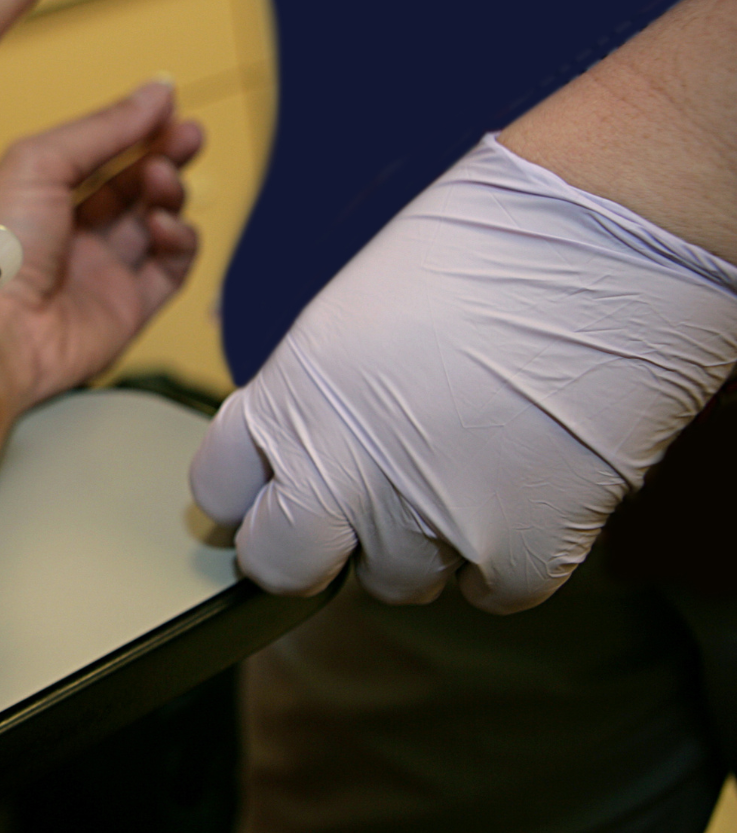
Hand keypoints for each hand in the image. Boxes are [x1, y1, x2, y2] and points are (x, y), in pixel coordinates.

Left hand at [0, 81, 202, 413]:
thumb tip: (159, 91)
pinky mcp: (128, 309)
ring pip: (156, 222)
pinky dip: (179, 240)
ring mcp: (101, 273)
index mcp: (36, 198)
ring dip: (168, 192)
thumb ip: (103, 128)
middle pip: (132, 186)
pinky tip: (163, 223)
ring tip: (159, 180)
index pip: (97, 155)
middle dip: (163, 154)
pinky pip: (171, 268)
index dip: (133, 130)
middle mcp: (70, 234)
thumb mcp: (40, 164)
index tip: (167, 105)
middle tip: (189, 134)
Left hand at [189, 135, 736, 612]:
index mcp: (290, 403)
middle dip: (307, 547)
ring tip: (466, 462)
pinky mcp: (518, 553)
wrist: (611, 242)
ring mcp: (428, 523)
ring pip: (393, 580)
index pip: (220, 493)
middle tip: (350, 513)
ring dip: (418, 540)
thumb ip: (311, 401)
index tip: (272, 490)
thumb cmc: (484, 252)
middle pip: (282, 566)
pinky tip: (522, 487)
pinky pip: (489, 590)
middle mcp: (342, 475)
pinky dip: (505, 555)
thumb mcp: (349, 318)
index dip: (249, 493)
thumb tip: (300, 456)